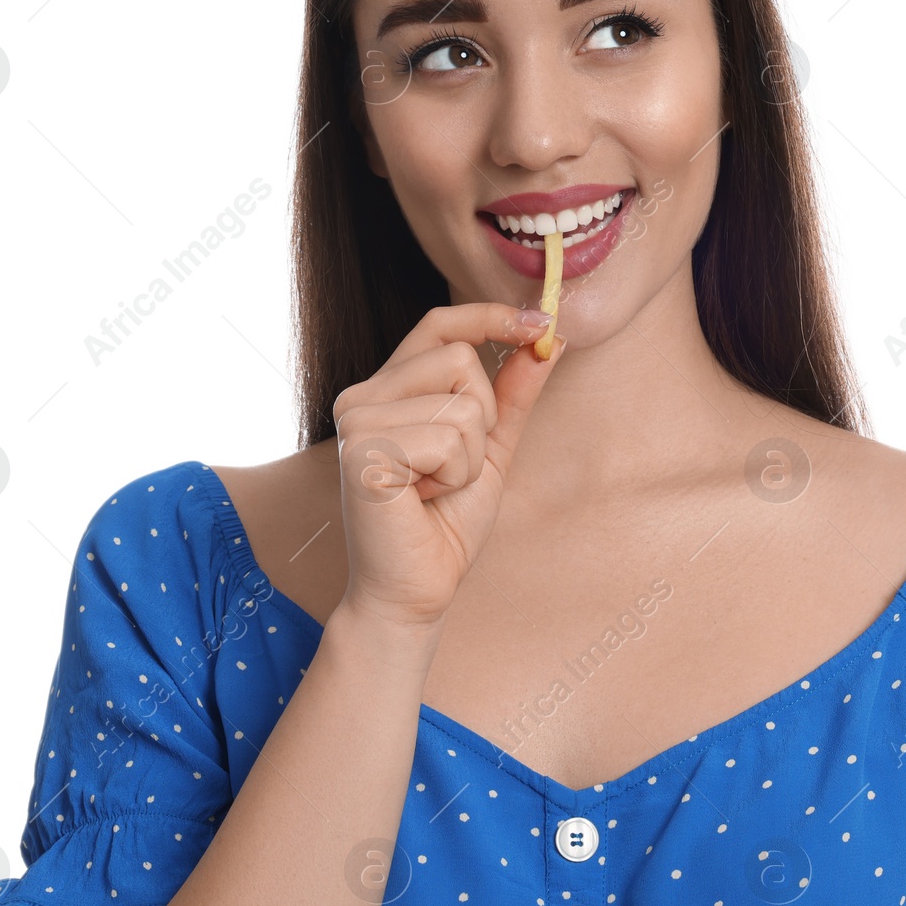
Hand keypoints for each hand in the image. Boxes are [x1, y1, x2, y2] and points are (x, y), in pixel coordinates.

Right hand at [331, 303, 564, 632]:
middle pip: (459, 358)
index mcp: (387, 388)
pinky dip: (454, 475)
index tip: (540, 324)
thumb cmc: (447, 521)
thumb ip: (513, 393)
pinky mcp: (362, 450)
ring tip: (436, 486)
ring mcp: (356, 420)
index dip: (490, 317)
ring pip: (461, 402)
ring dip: (468, 456)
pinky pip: (447, 438)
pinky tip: (424, 498)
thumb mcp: (491, 446)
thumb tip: (549, 338)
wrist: (417, 588)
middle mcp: (362, 395)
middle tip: (452, 465)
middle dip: (482, 418)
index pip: (440, 324)